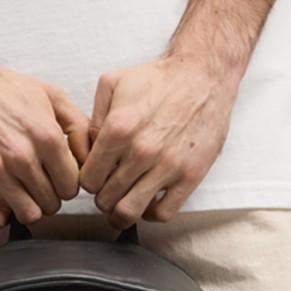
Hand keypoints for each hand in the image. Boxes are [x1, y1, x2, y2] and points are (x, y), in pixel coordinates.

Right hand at [0, 54, 91, 228]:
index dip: (66, 183)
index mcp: (46, 137)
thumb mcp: (50, 95)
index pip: (71, 186)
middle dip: (48, 195)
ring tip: (22, 191)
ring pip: (29, 215)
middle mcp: (22, 157)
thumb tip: (90, 158)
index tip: (56, 176)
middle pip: (52, 204)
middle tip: (37, 182)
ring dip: (28, 206)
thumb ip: (79, 126)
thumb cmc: (2, 89)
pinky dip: (2, 215)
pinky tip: (1, 199)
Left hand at [79, 53, 240, 228]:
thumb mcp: (113, 84)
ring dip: (121, 212)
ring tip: (124, 201)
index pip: (88, 180)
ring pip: (129, 212)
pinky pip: (163, 214)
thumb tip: (86, 151)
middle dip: (103, 197)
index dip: (89, 182)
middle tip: (109, 189)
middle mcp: (142, 151)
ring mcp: (167, 166)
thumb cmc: (160, 81)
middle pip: (105, 199)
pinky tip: (148, 201)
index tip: (96, 178)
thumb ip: (92, 119)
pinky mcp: (189, 176)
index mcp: (119, 129)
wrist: (204, 76)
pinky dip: (151, 214)